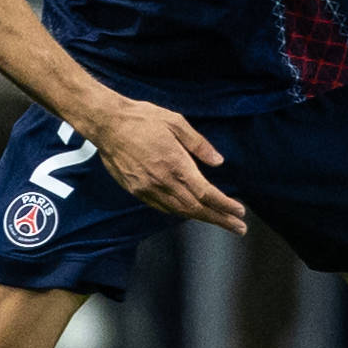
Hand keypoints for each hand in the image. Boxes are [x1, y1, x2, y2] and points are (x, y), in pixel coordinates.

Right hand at [83, 95, 247, 234]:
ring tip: (220, 221)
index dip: (225, 205)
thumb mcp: (177, 122)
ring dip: (202, 218)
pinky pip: (162, 208)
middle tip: (239, 228)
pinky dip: (180, 212)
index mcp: (175, 164)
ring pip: (179, 211)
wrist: (107, 124)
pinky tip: (190, 212)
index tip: (240, 212)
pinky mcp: (135, 190)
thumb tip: (218, 162)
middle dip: (219, 219)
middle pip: (195, 208)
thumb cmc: (143, 118)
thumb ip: (199, 144)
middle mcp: (162, 181)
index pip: (206, 193)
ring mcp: (147, 189)